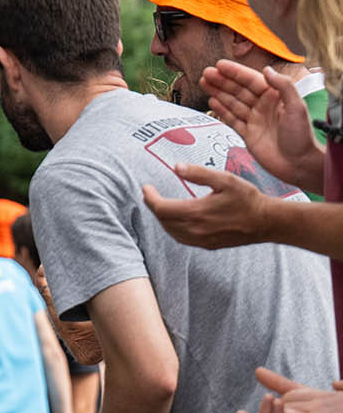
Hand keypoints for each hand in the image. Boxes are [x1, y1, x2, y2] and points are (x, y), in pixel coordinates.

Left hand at [143, 164, 275, 250]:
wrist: (267, 222)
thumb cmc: (247, 198)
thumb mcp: (225, 180)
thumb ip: (199, 173)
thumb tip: (176, 167)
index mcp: (196, 212)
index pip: (160, 208)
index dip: (149, 198)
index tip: (146, 188)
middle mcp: (195, 229)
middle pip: (163, 220)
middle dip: (154, 206)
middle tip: (151, 194)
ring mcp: (201, 240)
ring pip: (170, 231)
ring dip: (163, 218)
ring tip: (161, 205)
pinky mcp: (207, 245)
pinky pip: (182, 238)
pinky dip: (173, 228)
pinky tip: (176, 220)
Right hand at [204, 59, 324, 192]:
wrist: (298, 164)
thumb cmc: (302, 136)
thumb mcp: (297, 107)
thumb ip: (284, 86)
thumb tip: (267, 70)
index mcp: (276, 98)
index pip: (252, 80)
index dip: (235, 72)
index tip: (219, 65)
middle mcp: (263, 107)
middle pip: (239, 90)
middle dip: (222, 81)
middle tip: (206, 74)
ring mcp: (254, 120)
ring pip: (232, 103)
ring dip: (218, 92)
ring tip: (204, 83)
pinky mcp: (247, 134)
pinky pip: (232, 119)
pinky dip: (221, 110)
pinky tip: (212, 101)